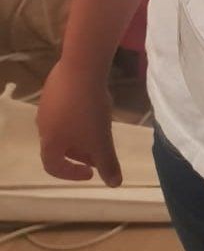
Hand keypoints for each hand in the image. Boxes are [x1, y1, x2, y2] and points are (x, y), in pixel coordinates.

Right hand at [37, 60, 122, 186]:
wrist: (82, 67)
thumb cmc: (88, 110)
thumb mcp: (101, 140)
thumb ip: (108, 163)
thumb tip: (114, 184)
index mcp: (50, 142)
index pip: (54, 167)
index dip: (72, 174)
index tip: (92, 172)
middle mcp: (42, 125)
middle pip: (59, 146)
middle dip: (79, 152)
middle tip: (99, 150)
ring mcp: (47, 104)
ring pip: (62, 126)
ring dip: (79, 132)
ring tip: (98, 127)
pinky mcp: (54, 86)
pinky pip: (65, 107)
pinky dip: (78, 113)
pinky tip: (93, 103)